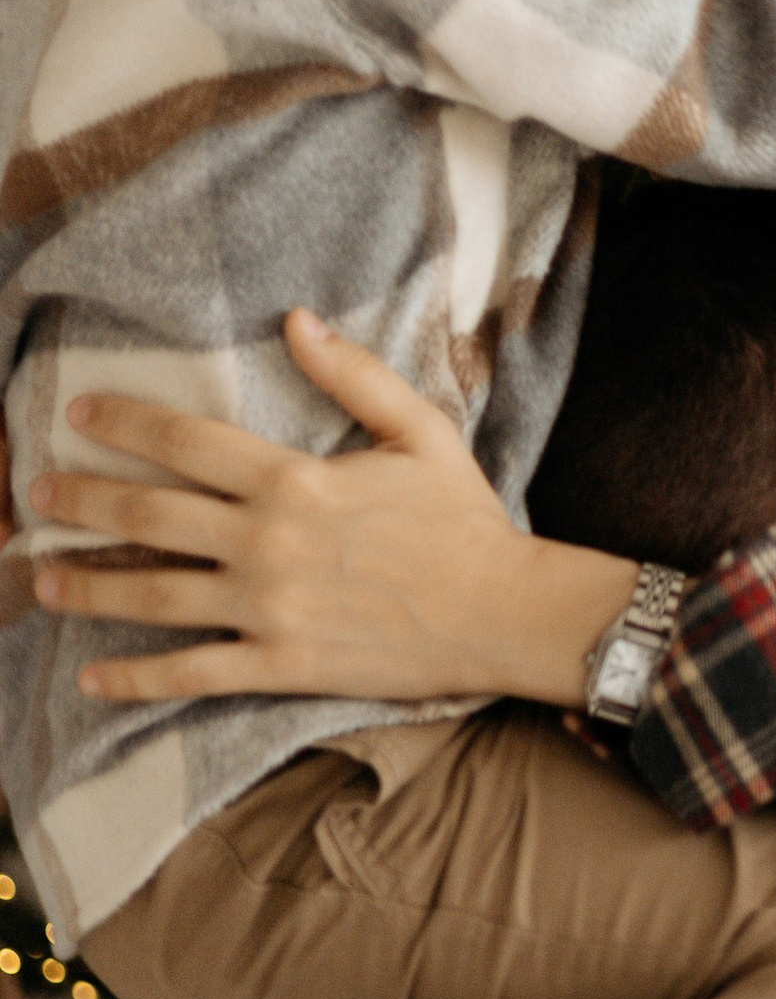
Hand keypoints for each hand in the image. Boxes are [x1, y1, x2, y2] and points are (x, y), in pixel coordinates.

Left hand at [26, 309, 631, 707]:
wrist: (505, 612)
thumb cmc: (465, 520)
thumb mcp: (420, 430)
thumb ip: (354, 375)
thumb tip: (296, 320)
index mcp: (295, 481)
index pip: (186, 444)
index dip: (124, 424)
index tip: (78, 414)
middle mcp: (267, 544)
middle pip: (149, 517)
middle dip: (82, 501)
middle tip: (36, 492)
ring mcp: (268, 610)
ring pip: (155, 597)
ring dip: (88, 588)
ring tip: (42, 578)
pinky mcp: (282, 665)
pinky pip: (193, 673)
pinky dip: (136, 678)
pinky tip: (91, 677)